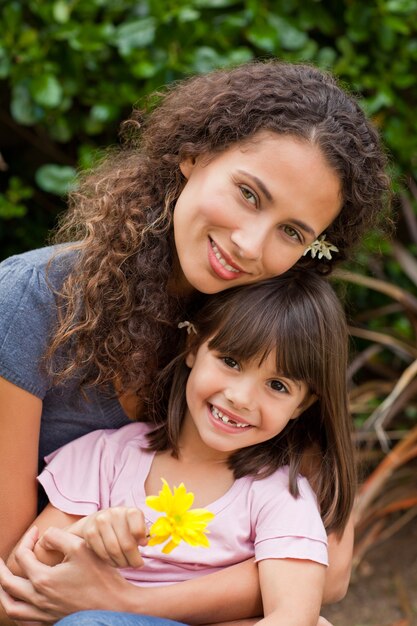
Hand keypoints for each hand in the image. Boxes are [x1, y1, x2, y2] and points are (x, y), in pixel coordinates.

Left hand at [0, 527, 134, 622]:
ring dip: (4, 593)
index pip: (23, 557)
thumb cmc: (100, 576)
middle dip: (2, 568)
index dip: (27, 540)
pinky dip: (17, 611)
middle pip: (8, 584)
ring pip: (12, 607)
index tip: (35, 530)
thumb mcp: (81, 548)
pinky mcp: (51, 621)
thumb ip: (59, 537)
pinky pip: (24, 621)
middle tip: (1, 559)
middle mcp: (39, 599)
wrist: (115, 605)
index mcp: (43, 579)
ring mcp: (44, 613)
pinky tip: (21, 603)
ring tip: (4, 582)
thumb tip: (44, 536)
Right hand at [60, 506, 146, 567]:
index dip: (142, 541)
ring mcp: (101, 522)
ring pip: (114, 551)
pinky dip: (110, 561)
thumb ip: (143, 533)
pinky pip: (102, 553)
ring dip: (121, 562)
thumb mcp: (136, 525)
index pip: (138, 529)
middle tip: (136, 564)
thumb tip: (144, 542)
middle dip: (133, 559)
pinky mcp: (90, 532)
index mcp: (130, 511)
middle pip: (127, 545)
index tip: (143, 546)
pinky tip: (114, 561)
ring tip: (125, 564)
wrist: (97, 520)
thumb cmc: (123, 526)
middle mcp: (115, 513)